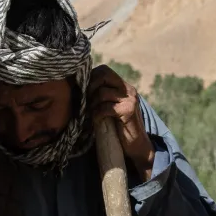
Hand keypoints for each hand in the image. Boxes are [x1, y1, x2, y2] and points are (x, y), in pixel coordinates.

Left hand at [89, 64, 153, 179]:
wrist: (136, 145)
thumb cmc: (119, 128)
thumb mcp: (110, 107)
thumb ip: (101, 96)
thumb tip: (79, 89)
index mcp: (124, 86)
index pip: (104, 70)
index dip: (91, 78)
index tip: (85, 92)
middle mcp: (128, 89)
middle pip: (103, 75)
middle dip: (90, 87)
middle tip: (86, 102)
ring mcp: (130, 99)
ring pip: (102, 92)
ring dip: (92, 104)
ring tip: (91, 113)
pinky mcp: (128, 110)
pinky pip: (106, 107)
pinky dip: (97, 114)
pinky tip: (97, 120)